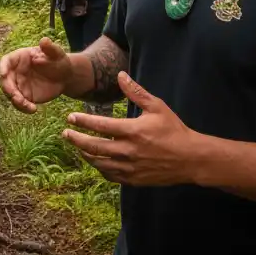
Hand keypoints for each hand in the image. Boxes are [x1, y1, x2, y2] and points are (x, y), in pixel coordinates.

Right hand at [0, 37, 73, 112]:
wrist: (65, 76)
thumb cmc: (58, 60)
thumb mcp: (56, 53)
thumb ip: (49, 48)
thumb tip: (44, 40)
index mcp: (19, 58)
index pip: (5, 61)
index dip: (2, 67)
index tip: (3, 75)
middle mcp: (16, 72)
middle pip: (5, 81)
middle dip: (8, 89)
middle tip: (17, 97)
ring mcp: (19, 85)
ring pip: (11, 94)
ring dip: (16, 101)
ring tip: (29, 106)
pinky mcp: (25, 96)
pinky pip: (20, 103)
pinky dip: (24, 108)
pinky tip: (33, 109)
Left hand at [62, 72, 199, 185]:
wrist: (190, 158)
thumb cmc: (173, 130)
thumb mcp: (157, 106)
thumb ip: (136, 92)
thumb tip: (120, 74)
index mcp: (133, 131)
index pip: (100, 125)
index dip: (83, 121)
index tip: (70, 117)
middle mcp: (128, 151)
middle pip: (94, 147)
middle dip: (76, 139)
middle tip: (65, 134)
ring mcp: (130, 168)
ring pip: (100, 164)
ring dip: (85, 155)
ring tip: (77, 147)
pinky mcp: (134, 179)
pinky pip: (111, 176)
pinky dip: (100, 168)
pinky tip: (96, 162)